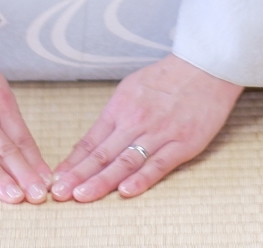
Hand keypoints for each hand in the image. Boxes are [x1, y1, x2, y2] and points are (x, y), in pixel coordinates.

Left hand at [52, 54, 241, 200]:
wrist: (206, 66)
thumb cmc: (168, 78)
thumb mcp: (132, 89)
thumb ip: (112, 117)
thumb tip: (89, 143)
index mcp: (121, 107)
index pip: (91, 141)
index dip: (72, 162)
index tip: (56, 179)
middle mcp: (136, 121)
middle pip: (102, 154)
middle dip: (78, 176)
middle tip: (59, 193)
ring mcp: (160, 133)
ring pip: (126, 162)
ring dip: (102, 181)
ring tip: (82, 196)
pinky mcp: (183, 143)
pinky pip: (159, 165)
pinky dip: (142, 179)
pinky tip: (126, 191)